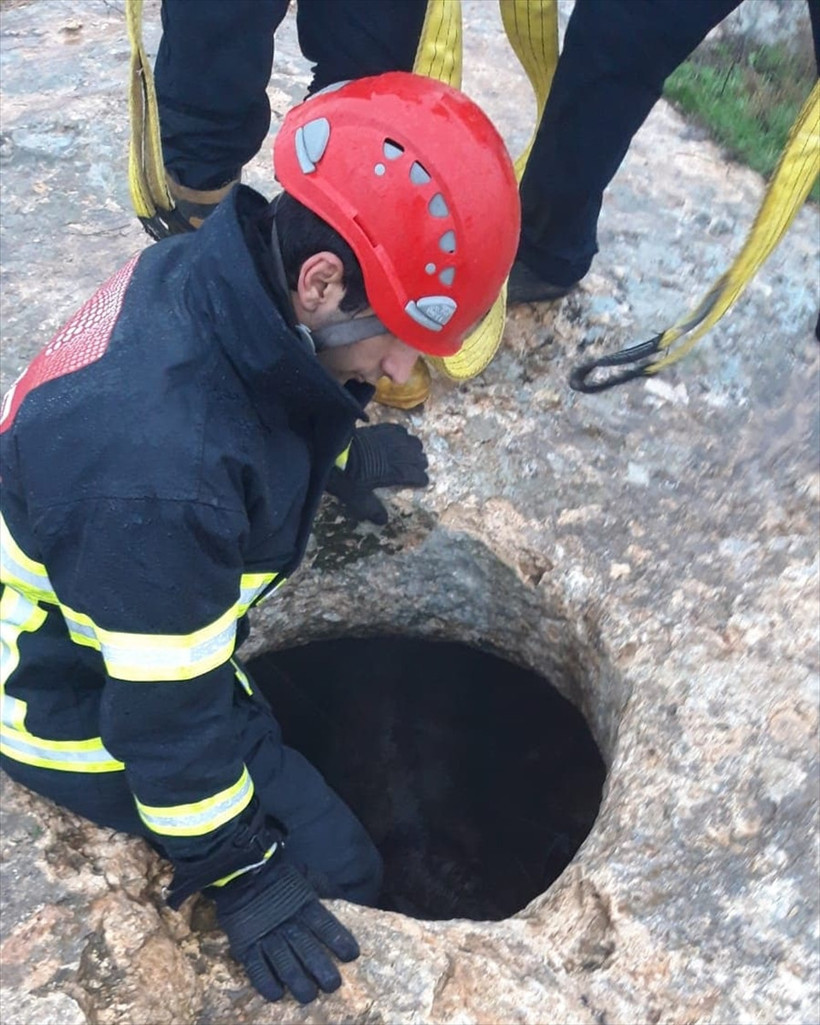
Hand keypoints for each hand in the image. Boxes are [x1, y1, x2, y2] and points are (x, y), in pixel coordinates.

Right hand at [215, 860, 358, 1003]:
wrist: (243, 874)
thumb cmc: (280, 878)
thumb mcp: (307, 878)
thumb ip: (324, 889)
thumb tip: (342, 897)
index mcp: (304, 905)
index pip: (326, 925)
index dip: (339, 941)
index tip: (351, 956)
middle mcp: (288, 923)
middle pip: (307, 949)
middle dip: (322, 969)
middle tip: (332, 985)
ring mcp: (266, 935)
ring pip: (285, 964)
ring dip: (298, 982)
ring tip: (309, 996)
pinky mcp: (246, 944)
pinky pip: (257, 968)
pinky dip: (266, 983)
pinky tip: (276, 994)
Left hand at [326, 423, 428, 524]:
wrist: (330, 451)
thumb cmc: (344, 477)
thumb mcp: (357, 499)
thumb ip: (371, 510)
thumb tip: (384, 521)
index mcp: (392, 473)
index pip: (414, 475)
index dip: (421, 479)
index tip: (424, 482)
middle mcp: (394, 456)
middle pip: (416, 457)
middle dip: (421, 463)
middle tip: (422, 467)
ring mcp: (387, 441)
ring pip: (410, 442)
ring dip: (415, 447)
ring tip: (416, 450)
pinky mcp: (378, 430)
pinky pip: (397, 430)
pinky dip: (403, 434)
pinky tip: (402, 436)